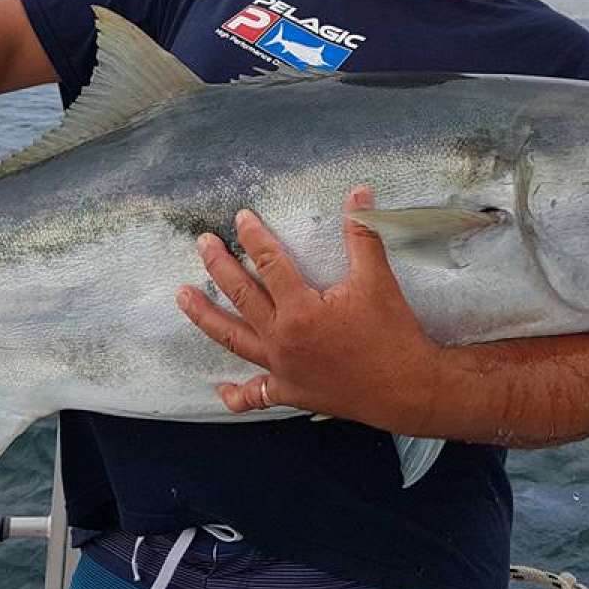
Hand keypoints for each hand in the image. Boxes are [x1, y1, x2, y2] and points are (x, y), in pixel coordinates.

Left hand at [176, 185, 441, 433]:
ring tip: (182, 297)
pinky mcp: (290, 392)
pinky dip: (237, 395)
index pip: (268, 264)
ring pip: (233, 339)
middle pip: (240, 296)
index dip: (253, 237)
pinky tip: (221, 390)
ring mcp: (281, 369)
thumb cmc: (392, 333)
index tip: (240, 217)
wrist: (407, 388)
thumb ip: (362, 235)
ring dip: (205, 317)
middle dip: (218, 266)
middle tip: (203, 243)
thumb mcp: (378, 279)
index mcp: (300, 309)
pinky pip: (256, 395)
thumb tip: (359, 192)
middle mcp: (281, 339)